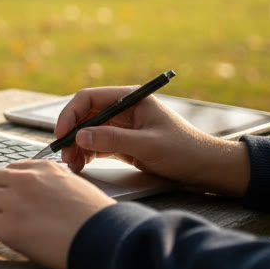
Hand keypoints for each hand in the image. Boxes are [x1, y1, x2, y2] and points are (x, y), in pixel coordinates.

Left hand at [0, 160, 113, 268]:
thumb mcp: (78, 188)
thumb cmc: (100, 220)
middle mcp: (26, 180)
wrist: (108, 238)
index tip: (5, 202)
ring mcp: (16, 201)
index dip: (3, 189)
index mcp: (43, 168)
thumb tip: (40, 197)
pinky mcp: (11, 225)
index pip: (8, 170)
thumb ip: (54, 185)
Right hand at [56, 87, 249, 195]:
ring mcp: (123, 127)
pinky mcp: (124, 143)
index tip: (62, 133)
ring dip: (77, 146)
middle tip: (63, 154)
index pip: (89, 98)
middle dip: (72, 134)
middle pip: (85, 116)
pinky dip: (86, 154)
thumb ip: (112, 140)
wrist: (207, 170)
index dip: (71, 114)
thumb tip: (80, 136)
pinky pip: (97, 145)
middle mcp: (124, 110)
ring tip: (72, 164)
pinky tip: (80, 165)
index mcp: (131, 99)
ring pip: (88, 132)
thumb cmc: (185, 151)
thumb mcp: (147, 145)